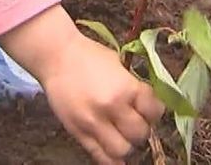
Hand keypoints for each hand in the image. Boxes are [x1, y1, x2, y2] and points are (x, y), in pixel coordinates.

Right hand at [44, 36, 162, 162]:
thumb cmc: (88, 56)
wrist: (56, 57)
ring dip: (126, 143)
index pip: (154, 111)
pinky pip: (100, 156)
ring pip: (123, 150)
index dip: (153, 111)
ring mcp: (94, 123)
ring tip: (120, 133)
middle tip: (133, 120)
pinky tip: (113, 151)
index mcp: (126, 88)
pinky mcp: (79, 133)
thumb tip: (147, 104)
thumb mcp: (118, 64)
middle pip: (141, 133)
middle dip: (140, 128)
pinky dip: (111, 158)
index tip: (147, 108)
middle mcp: (112, 108)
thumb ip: (133, 86)